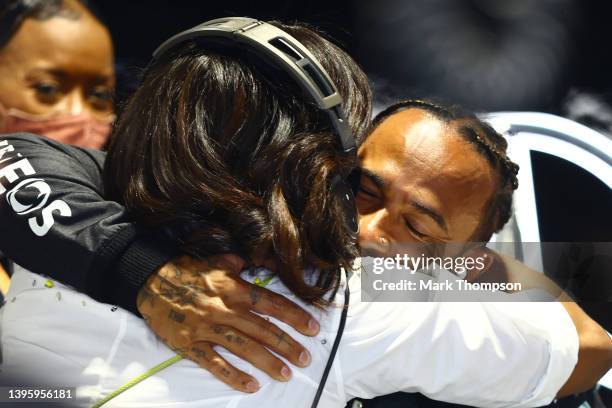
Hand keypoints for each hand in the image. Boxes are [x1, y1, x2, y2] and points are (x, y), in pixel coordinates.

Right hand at [136, 254, 318, 392]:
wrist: (150, 280)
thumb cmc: (187, 270)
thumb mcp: (218, 260)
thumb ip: (240, 264)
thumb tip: (260, 262)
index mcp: (234, 288)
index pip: (271, 302)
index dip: (294, 315)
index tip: (312, 328)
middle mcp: (225, 308)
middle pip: (263, 329)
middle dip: (287, 344)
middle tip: (305, 358)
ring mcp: (208, 327)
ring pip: (244, 347)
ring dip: (267, 361)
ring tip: (286, 373)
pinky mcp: (191, 343)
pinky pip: (215, 363)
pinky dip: (234, 375)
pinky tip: (251, 385)